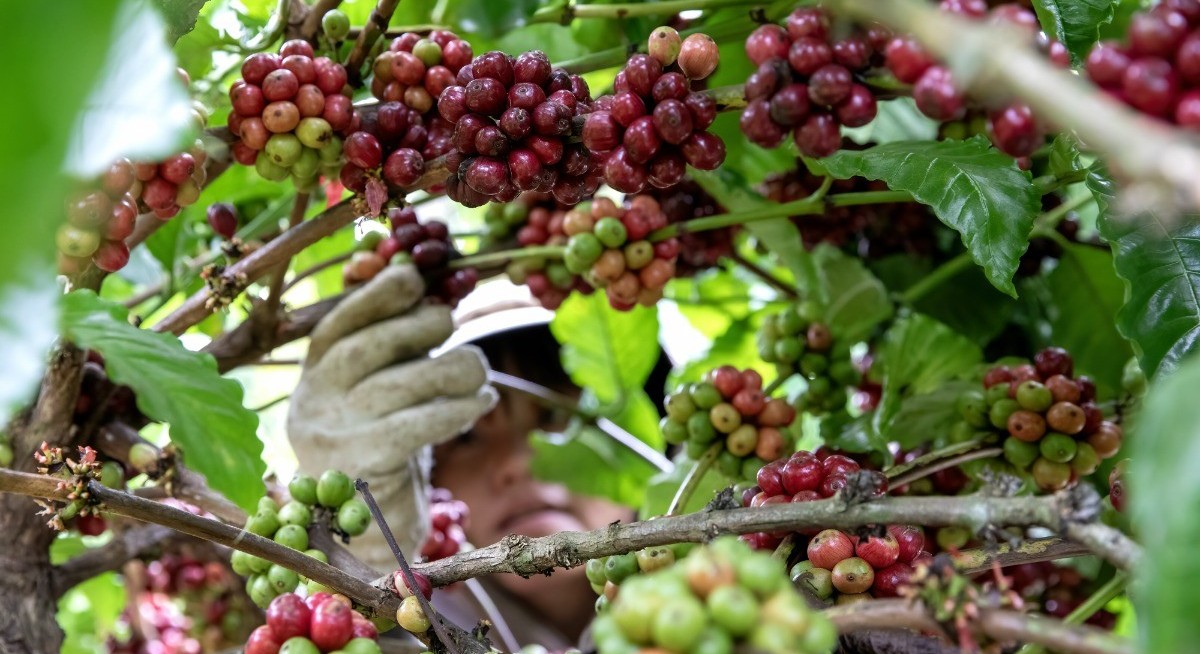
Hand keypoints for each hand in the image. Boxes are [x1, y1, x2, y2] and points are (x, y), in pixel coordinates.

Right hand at [287, 265, 494, 571]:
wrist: (374, 537)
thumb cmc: (387, 450)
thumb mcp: (383, 396)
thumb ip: (397, 355)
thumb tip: (437, 299)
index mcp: (311, 381)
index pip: (335, 328)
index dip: (374, 297)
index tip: (413, 276)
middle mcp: (311, 407)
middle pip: (362, 350)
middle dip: (414, 327)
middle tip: (452, 323)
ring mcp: (332, 440)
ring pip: (394, 387)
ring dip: (449, 369)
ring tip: (480, 370)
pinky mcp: (363, 470)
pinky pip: (414, 427)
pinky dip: (456, 409)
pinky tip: (482, 402)